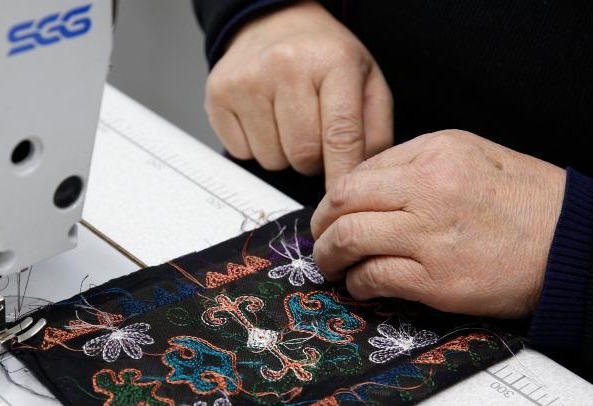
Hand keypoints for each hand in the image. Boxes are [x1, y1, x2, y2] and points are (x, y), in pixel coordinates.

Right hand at [205, 0, 391, 187]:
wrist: (274, 23)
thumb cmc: (323, 59)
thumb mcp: (366, 82)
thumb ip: (374, 130)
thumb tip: (358, 177)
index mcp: (332, 61)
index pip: (340, 135)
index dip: (342, 173)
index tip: (341, 195)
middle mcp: (286, 66)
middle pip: (302, 154)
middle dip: (312, 161)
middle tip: (314, 139)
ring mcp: (247, 80)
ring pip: (271, 159)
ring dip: (283, 155)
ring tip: (287, 124)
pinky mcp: (218, 95)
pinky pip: (242, 153)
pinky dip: (256, 147)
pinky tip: (263, 120)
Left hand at [310, 130, 566, 317]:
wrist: (572, 243)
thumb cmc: (526, 202)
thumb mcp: (472, 156)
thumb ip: (416, 165)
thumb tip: (365, 188)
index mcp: (434, 153)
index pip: (359, 172)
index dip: (335, 199)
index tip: (330, 215)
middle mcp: (428, 189)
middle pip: (342, 203)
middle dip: (320, 226)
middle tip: (319, 241)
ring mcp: (430, 236)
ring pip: (350, 240)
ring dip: (330, 257)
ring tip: (331, 266)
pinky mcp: (437, 279)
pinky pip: (374, 278)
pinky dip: (358, 283)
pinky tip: (361, 285)